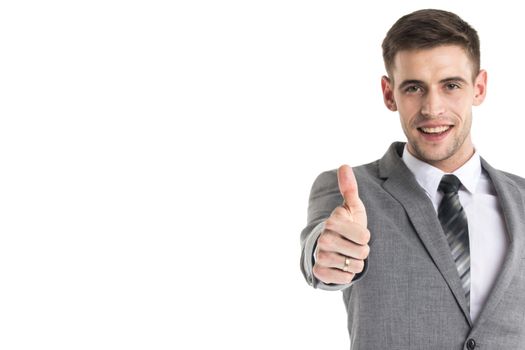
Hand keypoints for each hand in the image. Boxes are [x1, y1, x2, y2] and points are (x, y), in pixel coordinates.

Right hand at [313, 165, 369, 283]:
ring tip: (348, 256)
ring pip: (354, 266)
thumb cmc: (347, 226)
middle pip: (361, 252)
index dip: (365, 237)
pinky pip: (344, 278)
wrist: (332, 248)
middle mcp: (323, 238)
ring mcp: (320, 255)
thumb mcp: (352, 208)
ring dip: (356, 264)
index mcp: (332, 222)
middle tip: (353, 246)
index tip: (357, 233)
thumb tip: (344, 165)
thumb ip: (349, 189)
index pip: (364, 236)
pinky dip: (347, 275)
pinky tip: (342, 267)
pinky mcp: (319, 272)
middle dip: (362, 252)